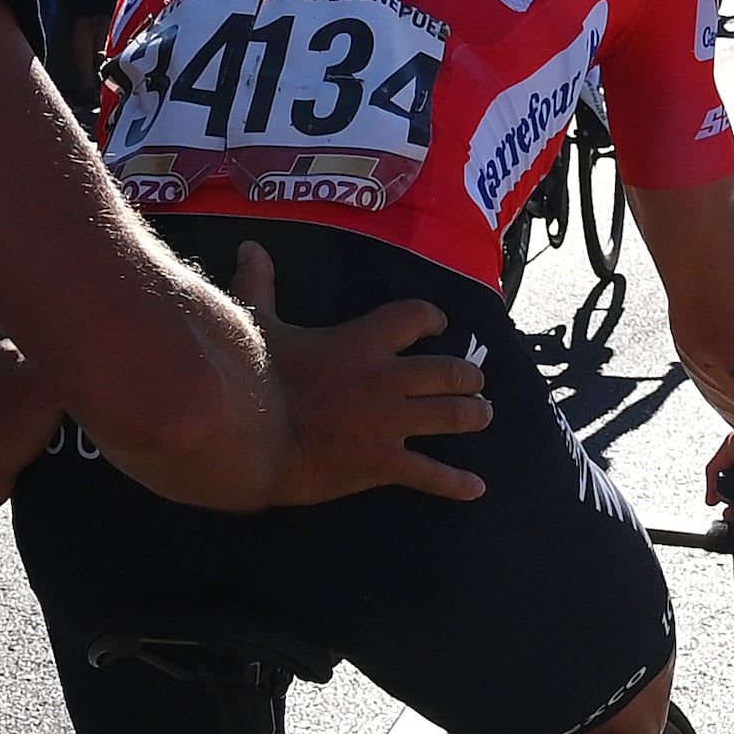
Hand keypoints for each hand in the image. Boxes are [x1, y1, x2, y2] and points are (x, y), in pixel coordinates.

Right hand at [228, 240, 487, 502]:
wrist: (250, 434)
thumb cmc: (252, 376)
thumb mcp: (257, 322)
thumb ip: (260, 283)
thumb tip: (249, 246)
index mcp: (362, 341)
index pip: (413, 318)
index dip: (431, 318)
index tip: (439, 323)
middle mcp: (386, 379)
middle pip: (446, 371)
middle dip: (467, 375)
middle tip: (476, 379)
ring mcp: (389, 423)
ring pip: (450, 416)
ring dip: (473, 414)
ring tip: (484, 414)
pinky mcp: (382, 463)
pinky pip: (430, 474)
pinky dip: (456, 482)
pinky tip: (477, 488)